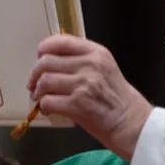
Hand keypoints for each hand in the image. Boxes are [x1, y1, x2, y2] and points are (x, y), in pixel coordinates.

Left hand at [27, 35, 152, 160]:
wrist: (130, 122)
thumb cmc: (117, 98)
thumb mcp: (105, 68)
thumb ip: (82, 60)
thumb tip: (51, 59)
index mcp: (96, 53)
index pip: (61, 41)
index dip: (44, 49)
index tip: (40, 57)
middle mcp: (90, 65)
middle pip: (46, 61)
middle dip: (35, 74)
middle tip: (35, 84)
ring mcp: (83, 84)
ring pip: (44, 81)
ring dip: (38, 91)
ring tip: (41, 97)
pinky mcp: (77, 105)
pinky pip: (48, 101)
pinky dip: (44, 106)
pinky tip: (50, 109)